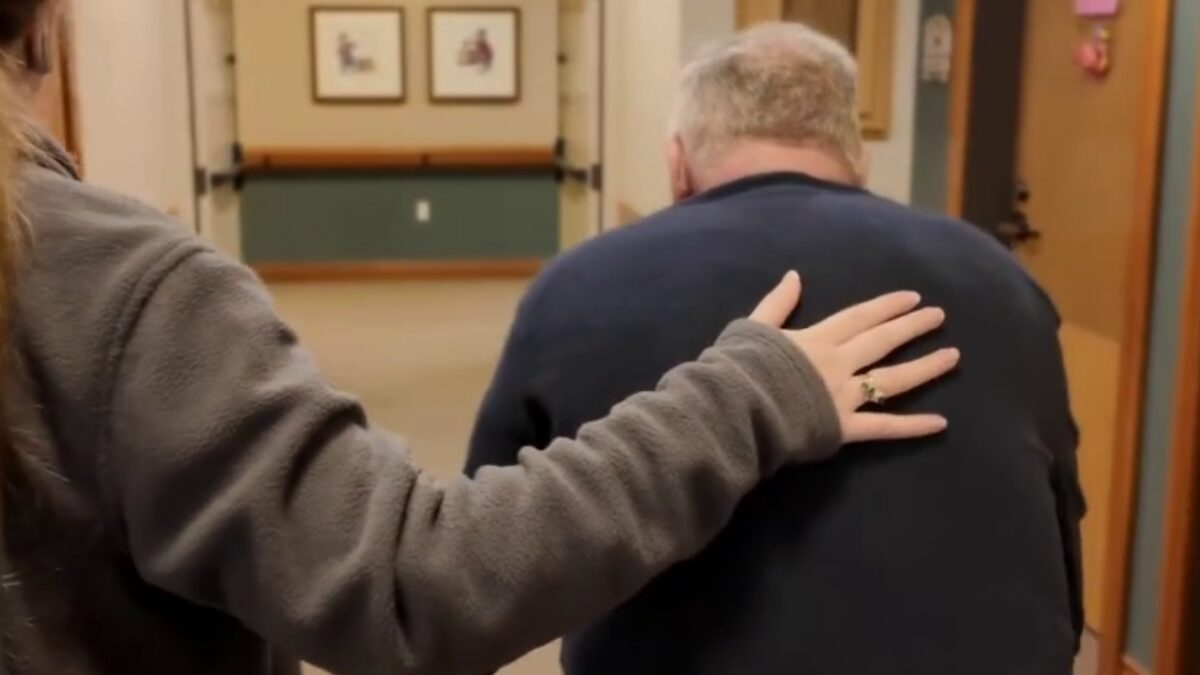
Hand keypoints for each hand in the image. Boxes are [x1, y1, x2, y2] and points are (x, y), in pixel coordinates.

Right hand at [751, 271, 958, 442]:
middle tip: (939, 316)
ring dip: (924, 367)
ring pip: (892, 379)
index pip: (859, 318)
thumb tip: (794, 276)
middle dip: (912, 326)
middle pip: (882, 341)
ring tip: (952, 356)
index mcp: (817, 339)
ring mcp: (843, 396)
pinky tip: (941, 423)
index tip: (912, 298)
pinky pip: (882, 427)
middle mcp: (837, 363)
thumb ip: (777, 304)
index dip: (886, 306)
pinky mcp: (843, 428)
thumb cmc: (740, 368)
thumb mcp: (754, 326)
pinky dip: (912, 427)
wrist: (735, 407)